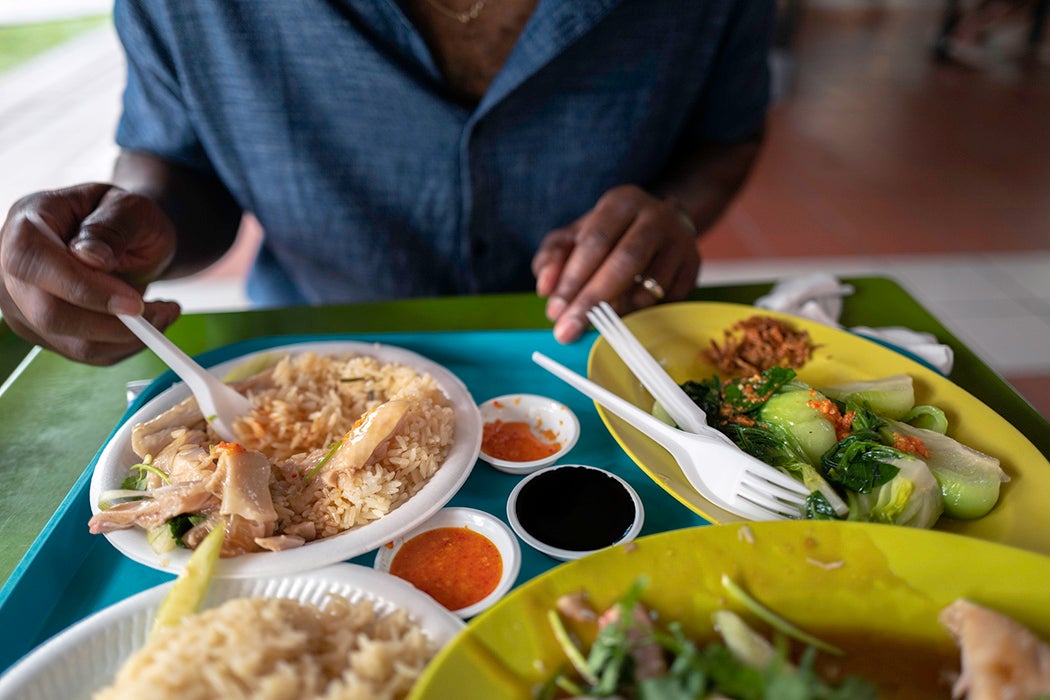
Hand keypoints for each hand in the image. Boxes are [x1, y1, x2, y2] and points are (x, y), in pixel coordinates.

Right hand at [0, 183, 181, 364]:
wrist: (126, 238)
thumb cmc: (124, 218)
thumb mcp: (128, 207)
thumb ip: (111, 226)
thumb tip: (91, 257)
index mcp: (26, 225)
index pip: (33, 263)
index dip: (82, 288)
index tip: (133, 303)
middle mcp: (12, 270)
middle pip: (48, 314)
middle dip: (113, 323)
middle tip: (161, 312)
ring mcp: (23, 306)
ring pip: (72, 342)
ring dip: (129, 337)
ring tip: (165, 312)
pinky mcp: (44, 332)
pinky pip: (86, 352)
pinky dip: (126, 345)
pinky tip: (149, 322)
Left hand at [532, 184, 699, 342]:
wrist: (661, 226)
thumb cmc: (608, 234)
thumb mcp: (574, 237)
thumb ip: (552, 257)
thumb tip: (546, 289)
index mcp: (622, 202)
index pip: (595, 241)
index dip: (573, 278)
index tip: (555, 311)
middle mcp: (656, 217)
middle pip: (625, 261)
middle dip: (593, 300)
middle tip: (569, 330)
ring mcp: (680, 242)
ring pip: (649, 284)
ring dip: (618, 310)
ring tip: (596, 321)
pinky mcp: (693, 267)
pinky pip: (666, 299)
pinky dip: (641, 313)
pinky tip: (624, 314)